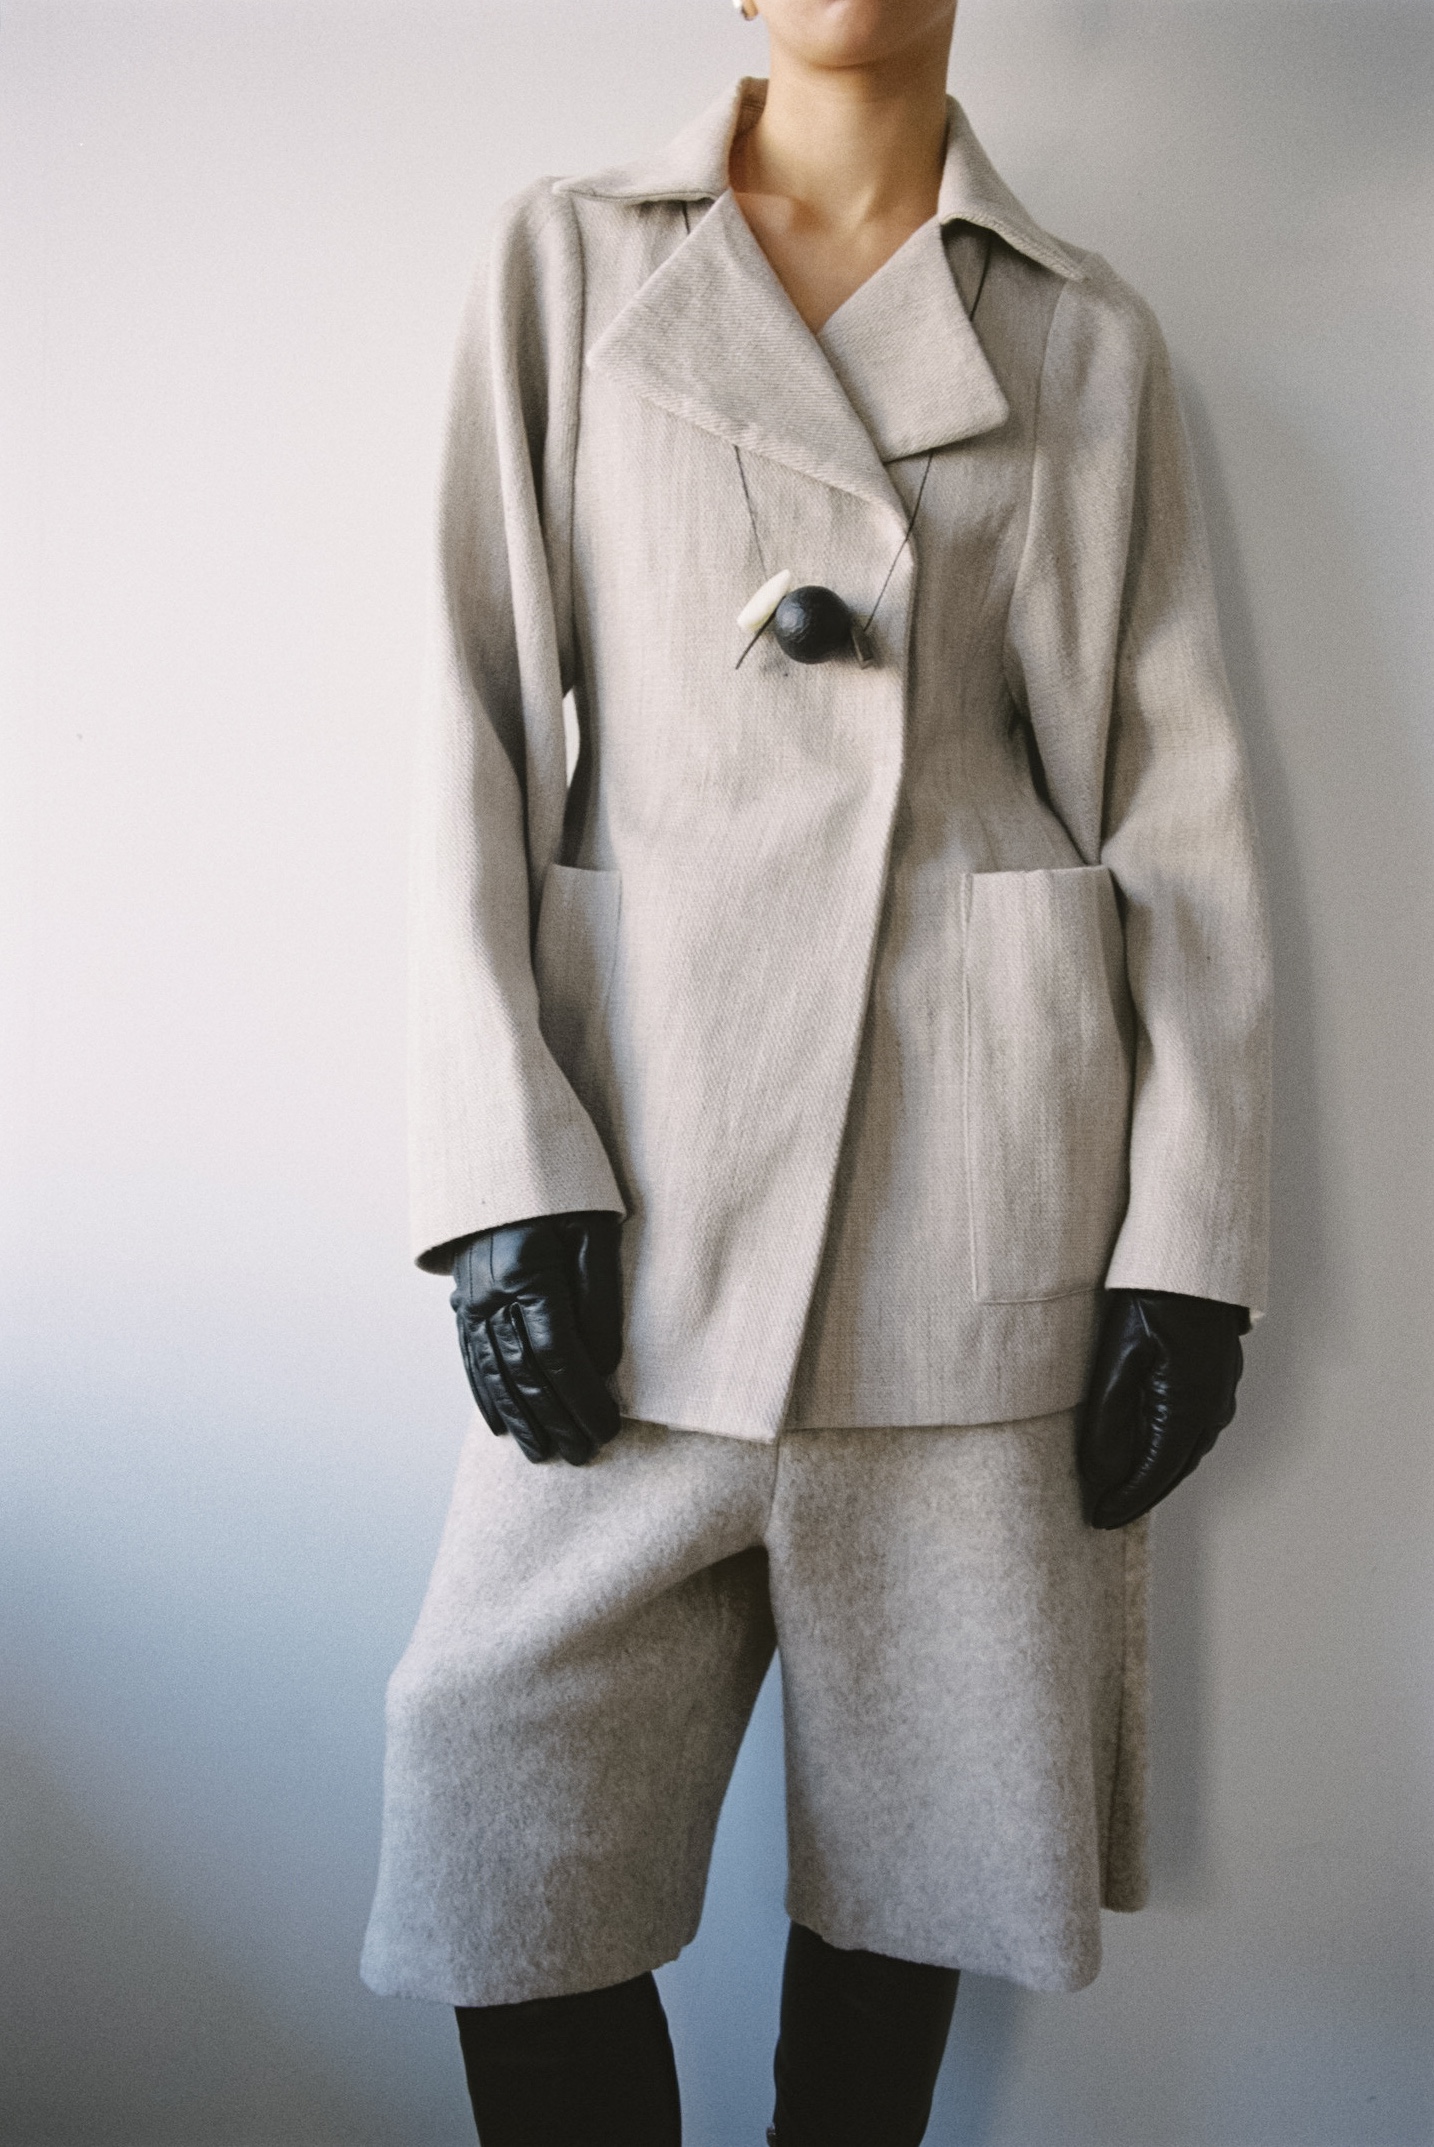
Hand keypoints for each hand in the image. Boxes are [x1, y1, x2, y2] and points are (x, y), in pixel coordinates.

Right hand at [449, 1213, 623, 1464]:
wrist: (501, 1156)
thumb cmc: (561, 1190)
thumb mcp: (594, 1230)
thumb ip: (600, 1296)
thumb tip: (601, 1364)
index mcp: (527, 1273)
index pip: (557, 1354)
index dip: (583, 1396)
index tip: (608, 1426)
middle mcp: (490, 1293)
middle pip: (525, 1373)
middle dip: (557, 1420)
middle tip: (584, 1454)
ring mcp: (470, 1300)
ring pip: (494, 1374)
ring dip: (521, 1420)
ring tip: (544, 1454)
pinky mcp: (462, 1301)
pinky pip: (472, 1359)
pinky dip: (487, 1397)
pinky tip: (499, 1427)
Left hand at [1078, 1289, 1247, 1528]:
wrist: (1192, 1262)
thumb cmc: (1153, 1300)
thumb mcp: (1117, 1358)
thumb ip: (1107, 1419)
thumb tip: (1098, 1471)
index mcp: (1187, 1407)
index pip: (1155, 1473)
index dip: (1127, 1500)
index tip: (1100, 1519)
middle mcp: (1211, 1409)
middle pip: (1174, 1469)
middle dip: (1140, 1495)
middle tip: (1106, 1513)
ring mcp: (1218, 1395)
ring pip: (1185, 1451)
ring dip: (1156, 1473)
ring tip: (1120, 1489)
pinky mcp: (1215, 1381)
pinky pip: (1193, 1430)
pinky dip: (1168, 1450)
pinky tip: (1147, 1449)